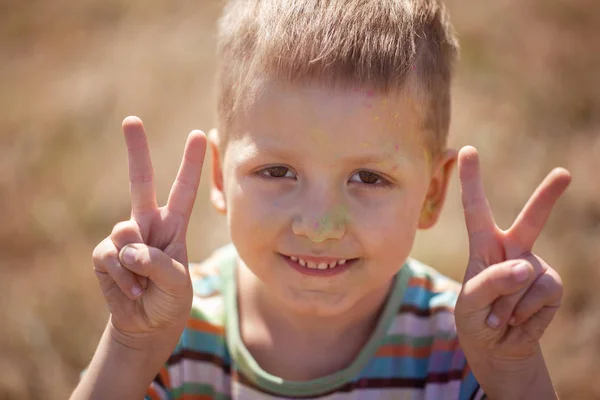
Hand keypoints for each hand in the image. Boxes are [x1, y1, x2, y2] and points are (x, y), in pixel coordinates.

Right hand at [92, 116, 206, 343]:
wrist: (149, 324)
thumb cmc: (171, 299)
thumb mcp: (178, 283)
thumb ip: (158, 262)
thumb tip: (125, 246)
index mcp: (174, 225)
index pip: (184, 190)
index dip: (191, 163)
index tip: (199, 134)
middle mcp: (148, 224)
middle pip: (140, 182)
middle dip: (136, 151)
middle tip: (131, 120)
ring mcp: (125, 238)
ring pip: (126, 231)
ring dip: (138, 263)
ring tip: (146, 282)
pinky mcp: (105, 254)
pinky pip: (112, 257)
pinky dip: (124, 278)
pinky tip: (133, 290)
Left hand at [454, 146, 569, 396]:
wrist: (497, 346)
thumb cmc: (475, 318)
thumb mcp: (470, 302)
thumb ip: (490, 283)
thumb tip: (525, 266)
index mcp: (484, 244)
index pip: (476, 208)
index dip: (471, 179)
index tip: (467, 149)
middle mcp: (513, 249)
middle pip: (532, 219)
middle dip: (548, 196)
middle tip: (564, 173)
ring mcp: (535, 266)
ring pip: (524, 277)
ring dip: (507, 304)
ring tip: (500, 315)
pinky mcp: (551, 285)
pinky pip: (539, 294)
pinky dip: (524, 312)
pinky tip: (517, 319)